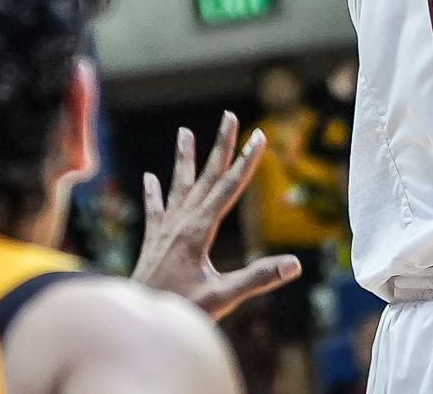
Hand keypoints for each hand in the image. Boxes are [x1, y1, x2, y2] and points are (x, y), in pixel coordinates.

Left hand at [131, 112, 302, 319]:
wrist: (138, 318)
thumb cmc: (180, 310)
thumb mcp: (222, 297)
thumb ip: (257, 278)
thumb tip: (294, 264)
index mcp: (199, 229)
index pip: (229, 187)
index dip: (247, 161)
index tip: (259, 135)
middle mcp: (181, 222)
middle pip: (206, 176)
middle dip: (221, 145)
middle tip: (229, 116)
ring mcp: (165, 230)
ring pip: (178, 185)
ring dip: (184, 158)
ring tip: (184, 131)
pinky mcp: (152, 241)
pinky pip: (154, 210)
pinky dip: (153, 193)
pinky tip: (149, 178)